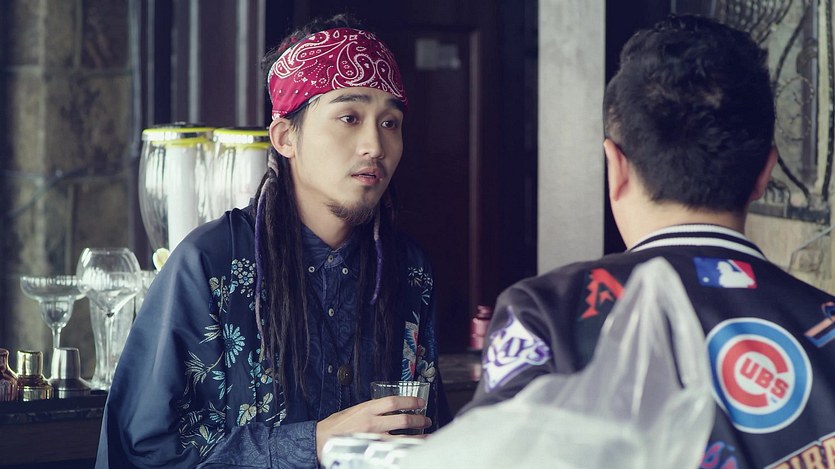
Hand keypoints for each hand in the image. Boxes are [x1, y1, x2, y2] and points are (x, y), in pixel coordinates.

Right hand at [315, 396, 430, 458]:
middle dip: (418, 419)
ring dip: (417, 436)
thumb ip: (371, 409)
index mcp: (366, 409)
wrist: (320, 441)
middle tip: (426, 419)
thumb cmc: (335, 426)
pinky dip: (405, 448)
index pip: (393, 401)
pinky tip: (412, 448)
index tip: (420, 402)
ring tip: (426, 435)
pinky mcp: (371, 450)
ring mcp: (373, 439)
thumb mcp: (353, 410)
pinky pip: (393, 450)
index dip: (410, 400)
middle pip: (402, 419)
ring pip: (402, 437)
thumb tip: (388, 409)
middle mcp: (372, 423)